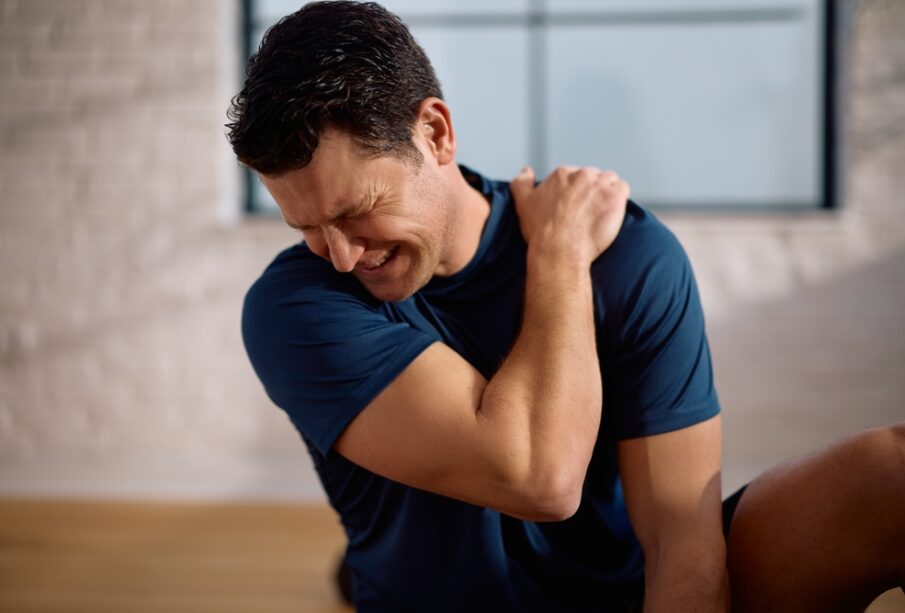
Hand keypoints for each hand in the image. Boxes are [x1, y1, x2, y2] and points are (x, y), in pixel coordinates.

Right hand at [510, 165, 628, 265]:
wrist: (559, 250)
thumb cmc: (541, 231)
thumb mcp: (523, 203)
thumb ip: (521, 183)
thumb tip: (526, 170)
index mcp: (561, 174)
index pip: (574, 175)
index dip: (575, 192)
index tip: (573, 208)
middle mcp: (581, 175)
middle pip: (593, 176)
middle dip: (592, 191)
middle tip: (587, 213)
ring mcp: (600, 184)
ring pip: (610, 181)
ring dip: (607, 193)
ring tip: (600, 213)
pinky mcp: (615, 196)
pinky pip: (623, 189)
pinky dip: (619, 199)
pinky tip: (610, 213)